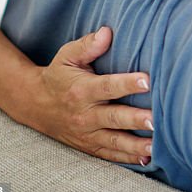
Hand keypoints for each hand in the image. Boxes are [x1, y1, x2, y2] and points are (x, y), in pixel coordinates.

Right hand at [20, 27, 153, 164]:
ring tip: (156, 146)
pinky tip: (147, 159)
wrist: (35, 105)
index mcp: (82, 90)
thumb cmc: (58, 76)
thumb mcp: (67, 56)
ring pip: (114, 141)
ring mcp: (87, 133)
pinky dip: (127, 159)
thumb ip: (88, 45)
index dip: (128, 83)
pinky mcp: (89, 146)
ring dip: (136, 145)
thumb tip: (107, 32)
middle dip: (135, 119)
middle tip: (157, 118)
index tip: (148, 80)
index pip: (108, 86)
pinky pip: (110, 155)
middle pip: (114, 118)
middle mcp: (85, 114)